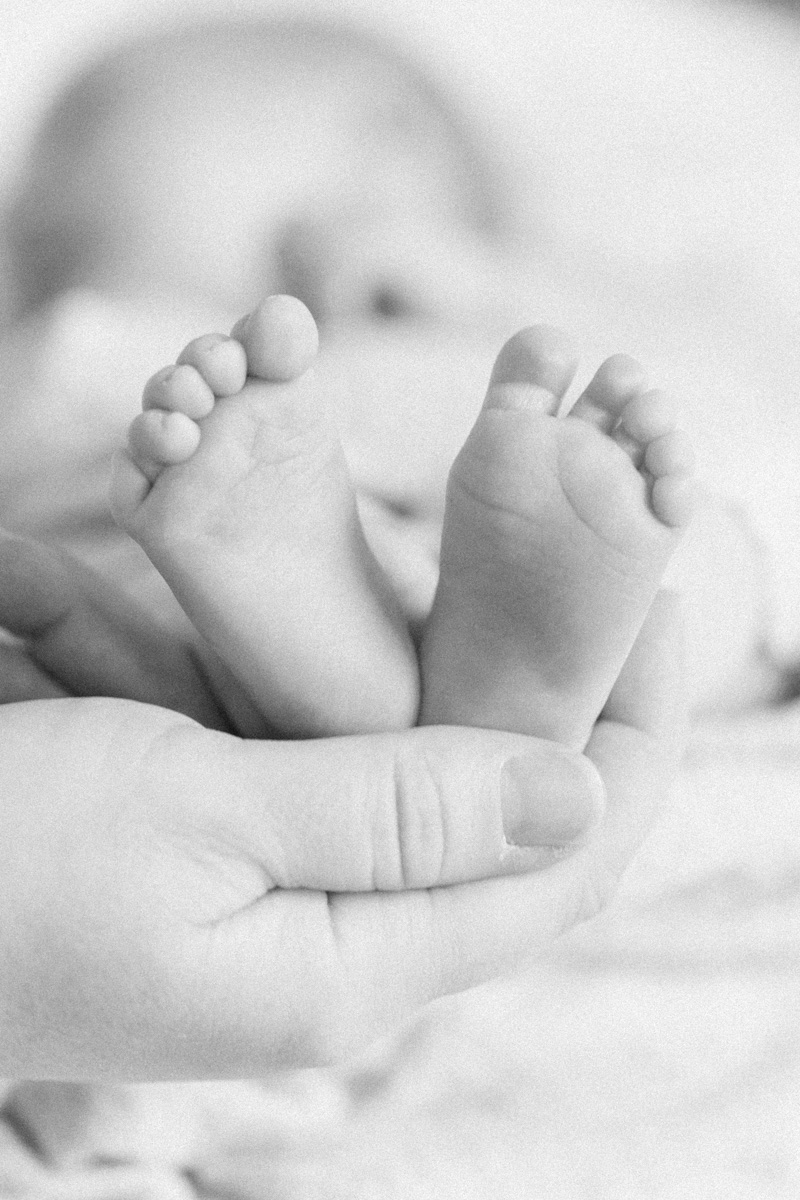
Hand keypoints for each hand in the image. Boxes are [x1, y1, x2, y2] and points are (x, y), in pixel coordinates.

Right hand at [0, 536, 680, 1077]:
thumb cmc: (7, 865)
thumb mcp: (205, 814)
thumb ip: (393, 807)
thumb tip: (576, 790)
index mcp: (354, 962)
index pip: (564, 861)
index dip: (632, 737)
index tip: (656, 611)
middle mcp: (335, 946)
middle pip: (495, 815)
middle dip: (537, 687)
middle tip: (567, 563)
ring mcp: (278, 897)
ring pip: (394, 769)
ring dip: (409, 666)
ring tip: (441, 559)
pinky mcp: (225, 853)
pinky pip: (295, 752)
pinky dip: (293, 676)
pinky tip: (310, 616)